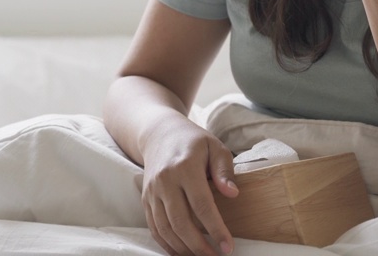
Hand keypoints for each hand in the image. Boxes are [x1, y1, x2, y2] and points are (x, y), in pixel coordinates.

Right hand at [139, 116, 238, 255]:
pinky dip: (167, 244)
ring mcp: (152, 192)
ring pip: (165, 228)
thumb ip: (224, 170)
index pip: (202, 205)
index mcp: (185, 167)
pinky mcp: (145, 200)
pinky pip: (154, 228)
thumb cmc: (193, 141)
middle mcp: (165, 181)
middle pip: (180, 222)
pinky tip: (182, 252)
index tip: (228, 246)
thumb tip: (232, 194)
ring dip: (183, 248)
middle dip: (199, 246)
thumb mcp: (215, 147)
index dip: (215, 229)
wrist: (159, 134)